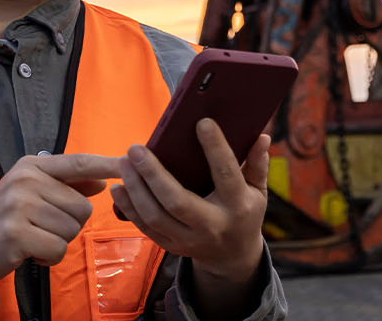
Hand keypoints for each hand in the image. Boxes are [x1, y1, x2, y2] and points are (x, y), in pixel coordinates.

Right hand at [0, 153, 120, 305]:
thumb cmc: (2, 222)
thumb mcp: (30, 194)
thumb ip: (66, 185)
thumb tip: (102, 180)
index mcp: (31, 166)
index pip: (79, 163)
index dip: (107, 164)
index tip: (130, 161)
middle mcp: (25, 181)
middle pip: (83, 207)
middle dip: (69, 225)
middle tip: (39, 228)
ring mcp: (18, 206)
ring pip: (72, 230)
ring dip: (57, 242)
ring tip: (31, 239)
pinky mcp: (16, 234)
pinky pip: (58, 249)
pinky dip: (48, 258)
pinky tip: (28, 253)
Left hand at [110, 118, 269, 280]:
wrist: (233, 258)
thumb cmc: (245, 213)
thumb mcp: (259, 192)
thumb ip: (257, 165)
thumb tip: (261, 136)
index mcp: (237, 206)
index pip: (226, 174)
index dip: (216, 148)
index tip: (202, 123)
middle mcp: (212, 225)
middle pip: (177, 201)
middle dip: (153, 174)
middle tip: (136, 149)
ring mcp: (189, 239)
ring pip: (155, 216)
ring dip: (136, 189)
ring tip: (125, 164)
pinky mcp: (171, 246)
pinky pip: (145, 227)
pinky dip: (129, 207)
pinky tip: (120, 187)